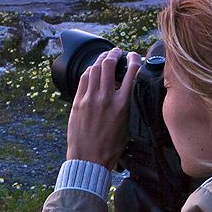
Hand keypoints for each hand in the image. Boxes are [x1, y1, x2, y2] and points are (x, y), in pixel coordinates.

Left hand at [65, 48, 141, 169]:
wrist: (89, 159)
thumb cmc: (110, 147)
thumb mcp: (128, 125)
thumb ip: (128, 105)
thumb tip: (128, 89)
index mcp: (123, 104)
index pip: (131, 72)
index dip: (133, 59)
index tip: (134, 56)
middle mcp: (106, 98)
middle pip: (108, 64)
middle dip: (113, 54)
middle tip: (116, 52)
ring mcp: (90, 99)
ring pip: (94, 69)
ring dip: (100, 60)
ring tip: (104, 58)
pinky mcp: (77, 103)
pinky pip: (83, 79)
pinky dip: (89, 71)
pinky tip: (92, 71)